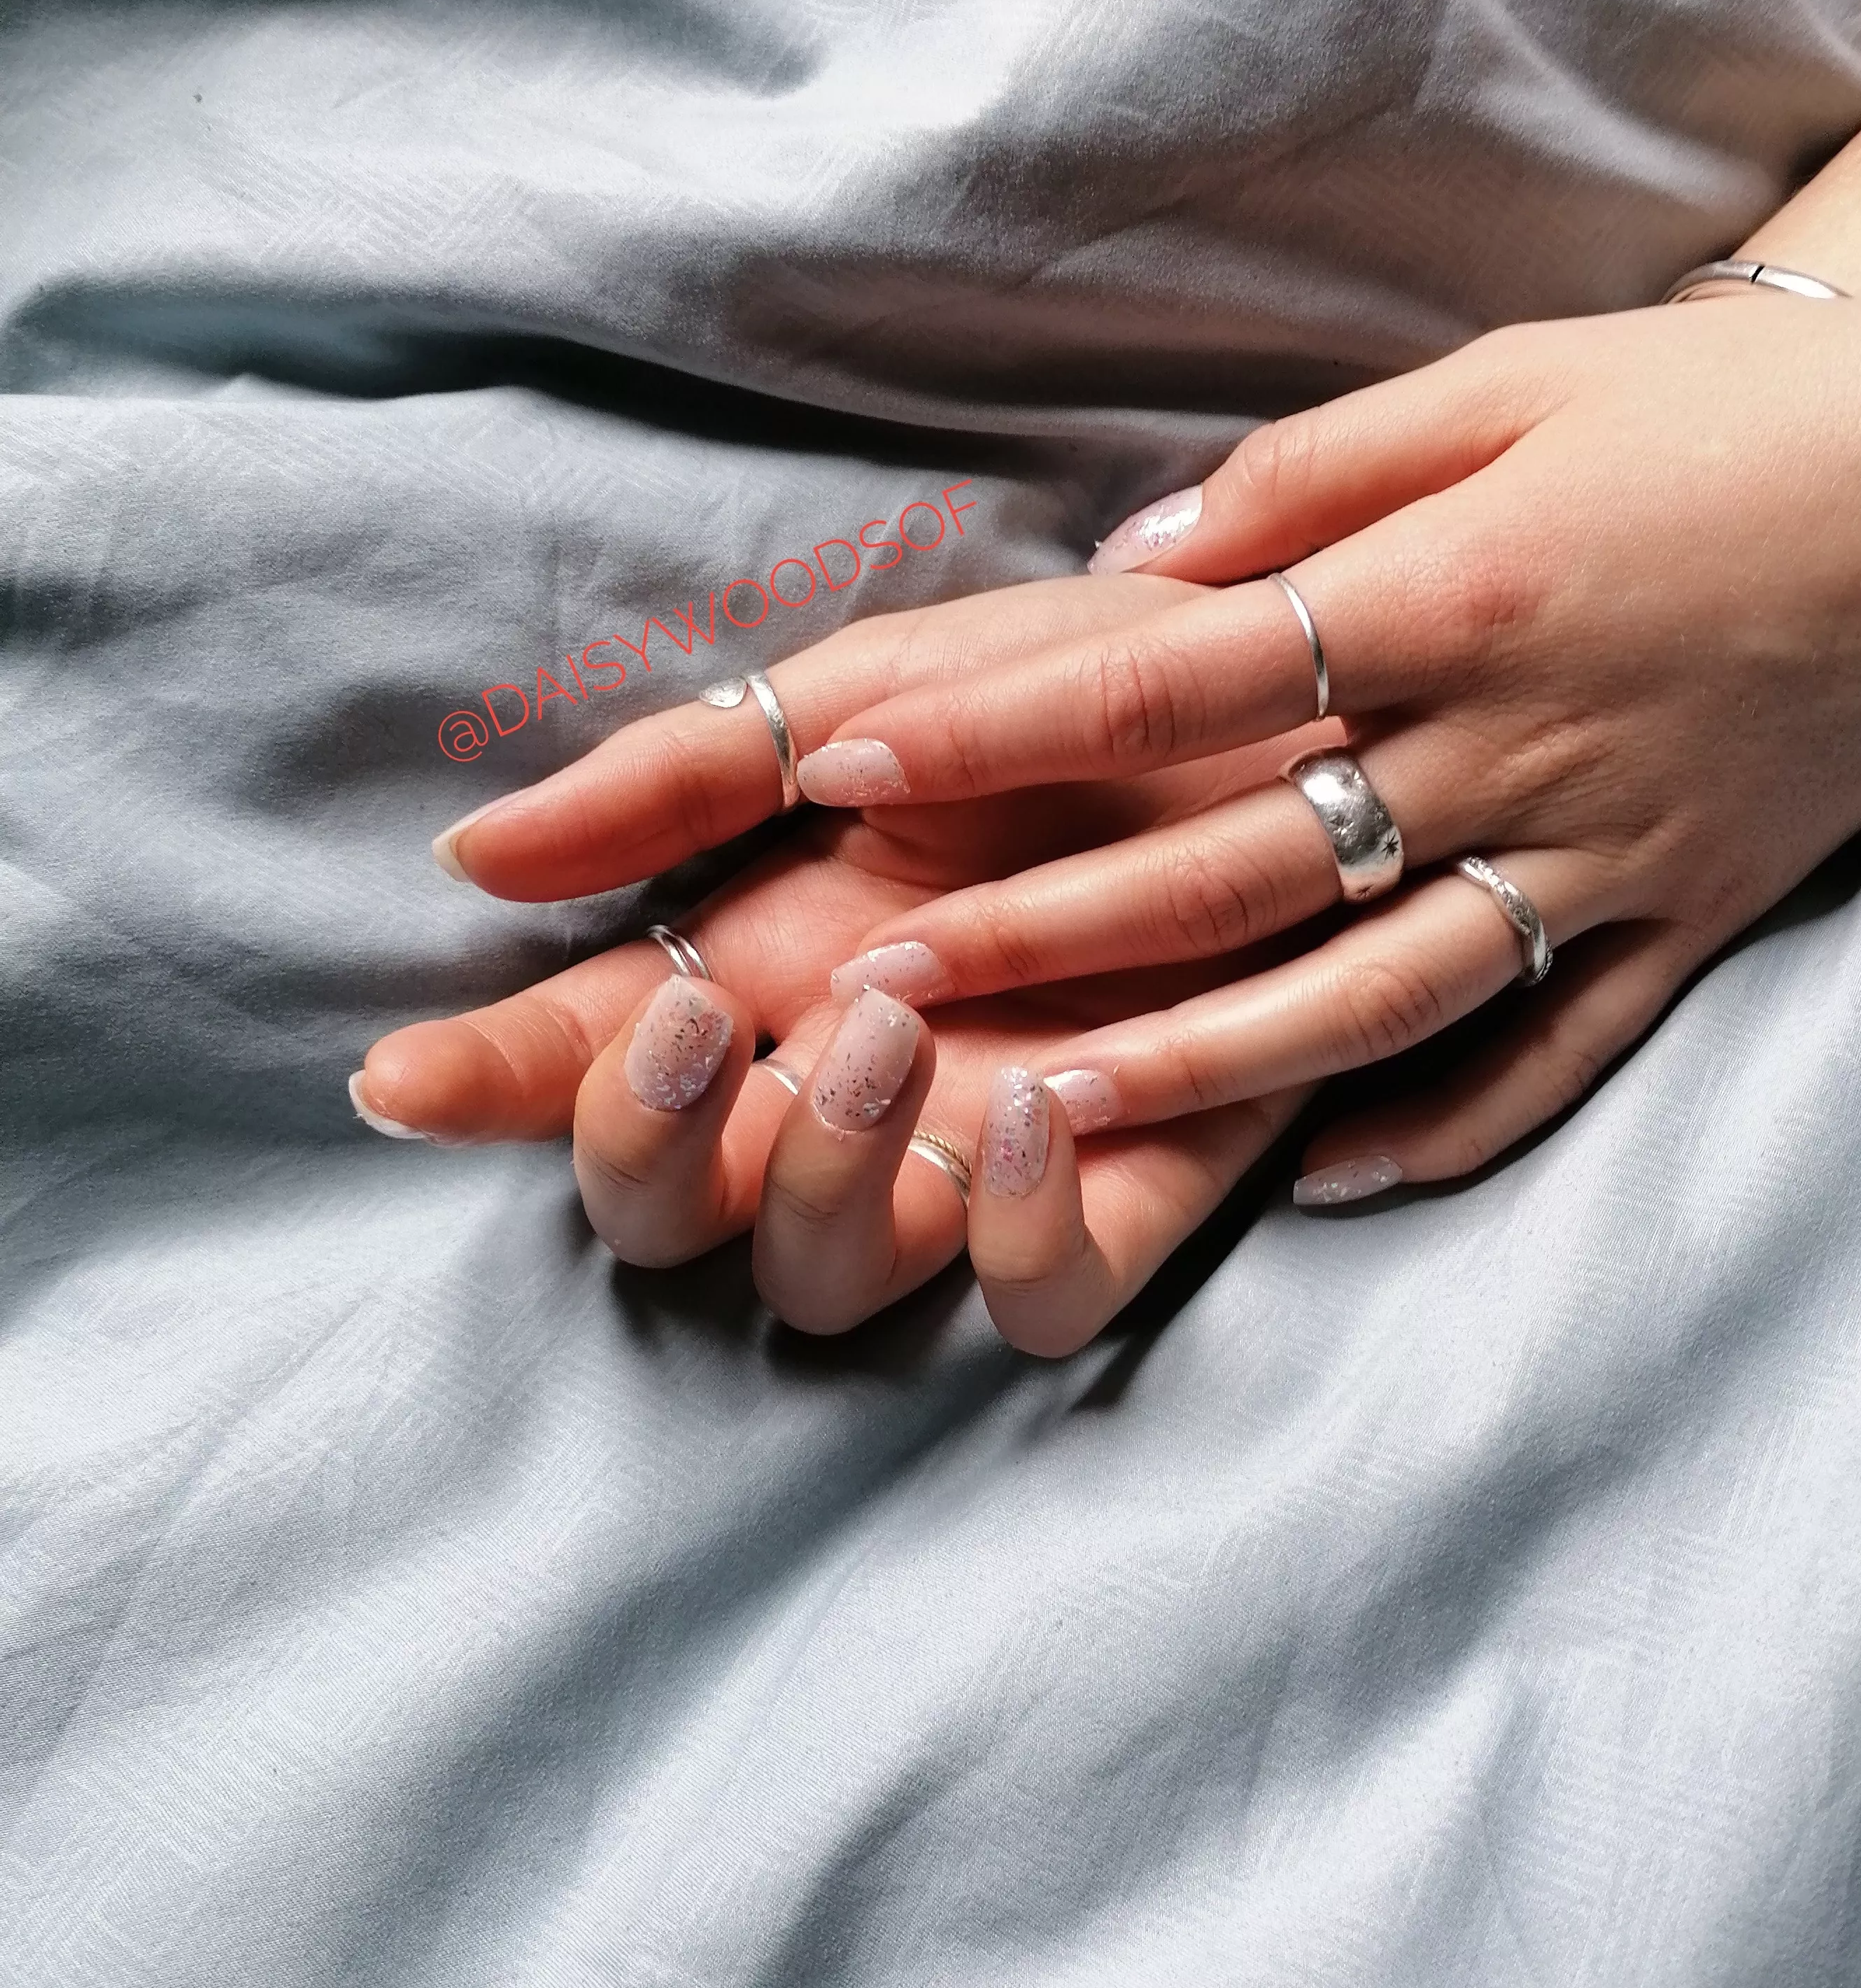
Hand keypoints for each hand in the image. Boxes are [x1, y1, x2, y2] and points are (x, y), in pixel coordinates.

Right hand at [353, 581, 1310, 1350]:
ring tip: (883, 1024)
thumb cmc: (1101, 686)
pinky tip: (1030, 1102)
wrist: (1327, 698)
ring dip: (819, 1179)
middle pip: (681, 1215)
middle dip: (647, 1149)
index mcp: (775, 956)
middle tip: (698, 1028)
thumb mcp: (879, 691)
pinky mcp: (1138, 1188)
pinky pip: (1039, 1301)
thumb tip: (476, 858)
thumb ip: (686, 775)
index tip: (406, 1076)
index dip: (495, 1085)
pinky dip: (1012, 1232)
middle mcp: (859, 1082)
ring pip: (833, 1281)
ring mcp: (984, 1148)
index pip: (589, 1055)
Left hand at [792, 292, 1860, 1194]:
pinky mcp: (1686, 925)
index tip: (838, 766)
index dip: (992, 729)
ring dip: (1193, 1067)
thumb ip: (1312, 473)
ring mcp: (1603, 858)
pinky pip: (1546, 1055)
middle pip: (1235, 865)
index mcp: (1455, 593)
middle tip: (870, 983)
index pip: (1172, 679)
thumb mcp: (1517, 379)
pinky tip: (1317, 1183)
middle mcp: (1513, 747)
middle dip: (1039, 928)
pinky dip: (1435, 1126)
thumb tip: (1135, 564)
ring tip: (1039, 1113)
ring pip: (1365, 996)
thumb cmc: (1742, 412)